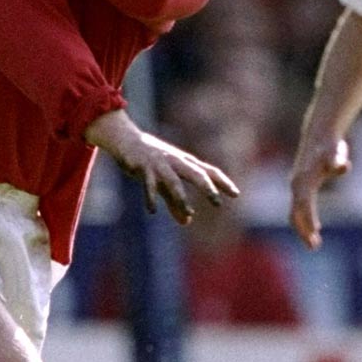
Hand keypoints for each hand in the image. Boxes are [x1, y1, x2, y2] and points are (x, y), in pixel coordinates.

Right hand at [84, 109, 239, 223]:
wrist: (125, 140)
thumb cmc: (150, 160)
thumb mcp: (164, 182)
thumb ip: (174, 202)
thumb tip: (187, 221)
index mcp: (185, 162)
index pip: (208, 171)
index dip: (222, 182)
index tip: (236, 194)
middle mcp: (175, 161)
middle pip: (196, 173)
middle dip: (207, 187)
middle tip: (217, 203)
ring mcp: (159, 163)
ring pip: (174, 180)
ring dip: (181, 196)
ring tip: (189, 211)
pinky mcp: (143, 167)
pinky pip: (149, 183)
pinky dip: (151, 196)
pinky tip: (152, 210)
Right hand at [288, 138, 350, 249]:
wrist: (319, 135)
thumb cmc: (329, 145)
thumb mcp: (335, 152)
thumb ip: (337, 160)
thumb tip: (343, 165)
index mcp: (303, 180)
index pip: (304, 204)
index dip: (308, 218)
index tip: (315, 234)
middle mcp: (297, 185)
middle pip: (296, 212)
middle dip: (303, 230)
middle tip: (314, 247)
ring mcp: (297, 186)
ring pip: (295, 212)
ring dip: (303, 228)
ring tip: (315, 244)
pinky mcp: (301, 187)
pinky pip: (300, 208)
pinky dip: (305, 220)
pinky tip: (316, 229)